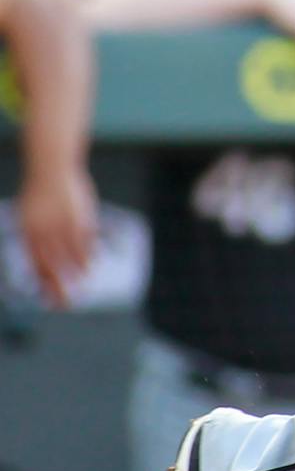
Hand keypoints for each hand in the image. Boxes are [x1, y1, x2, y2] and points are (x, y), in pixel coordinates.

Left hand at [15, 162, 95, 305]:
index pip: (36, 264)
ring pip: (72, 256)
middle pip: (53, 266)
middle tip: (67, 304)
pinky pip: (86, 242)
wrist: (52, 166)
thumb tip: (40, 266)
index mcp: (29, 232)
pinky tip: (90, 265)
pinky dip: (88, 255)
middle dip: (59, 287)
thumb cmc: (40, 195)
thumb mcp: (30, 218)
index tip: (49, 300)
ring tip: (82, 284)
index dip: (43, 284)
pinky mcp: (81, 216)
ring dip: (77, 273)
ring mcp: (64, 223)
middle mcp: (45, 230)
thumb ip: (35, 241)